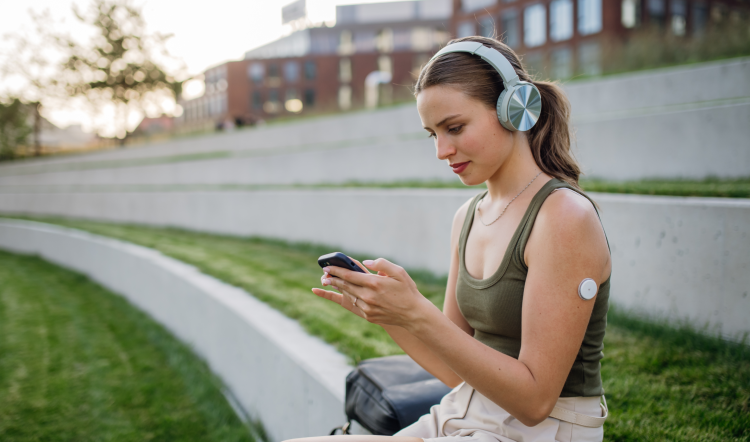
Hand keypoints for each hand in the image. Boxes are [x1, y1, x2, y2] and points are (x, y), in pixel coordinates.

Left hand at [312, 257, 432, 328]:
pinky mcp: (368, 316)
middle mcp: (368, 296)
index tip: (327, 267)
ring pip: (349, 295)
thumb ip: (381, 264)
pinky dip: (351, 297)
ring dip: (340, 288)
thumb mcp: (399, 272)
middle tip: (324, 275)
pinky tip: (348, 293)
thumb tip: (366, 262)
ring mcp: (367, 308)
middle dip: (333, 279)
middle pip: (345, 285)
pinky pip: (356, 305)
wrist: (413, 314)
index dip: (336, 270)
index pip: (349, 275)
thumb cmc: (407, 290)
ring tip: (332, 282)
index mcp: (374, 283)